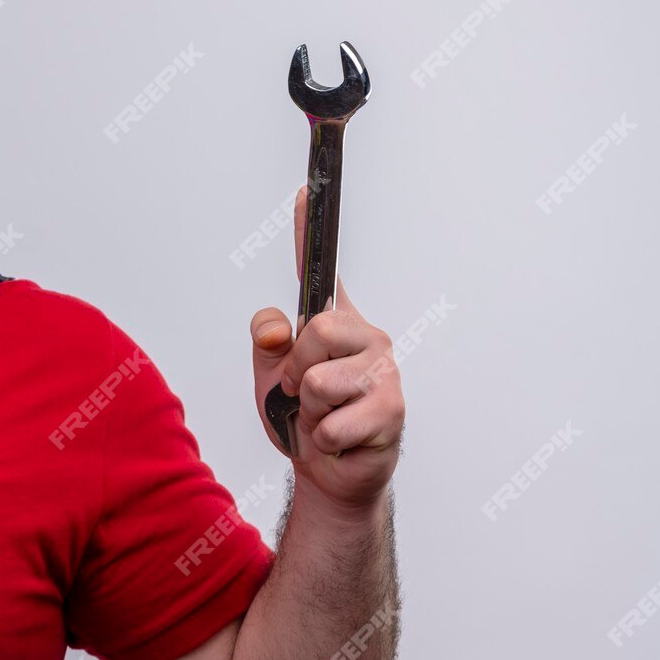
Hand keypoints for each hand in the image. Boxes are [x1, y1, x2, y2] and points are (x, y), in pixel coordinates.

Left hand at [250, 186, 402, 508]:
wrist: (326, 470)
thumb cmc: (302, 416)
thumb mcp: (270, 375)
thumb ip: (267, 342)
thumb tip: (276, 330)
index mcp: (336, 323)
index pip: (320, 270)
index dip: (309, 228)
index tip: (305, 189)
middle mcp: (367, 337)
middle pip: (315, 331)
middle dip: (295, 372)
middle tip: (303, 393)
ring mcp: (384, 372)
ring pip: (317, 381)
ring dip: (307, 411)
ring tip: (323, 417)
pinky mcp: (392, 411)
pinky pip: (330, 422)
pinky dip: (322, 439)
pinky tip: (341, 439)